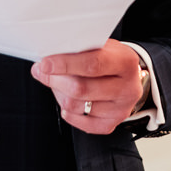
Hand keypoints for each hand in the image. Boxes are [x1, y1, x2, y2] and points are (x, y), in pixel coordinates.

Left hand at [30, 39, 145, 134]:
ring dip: (59, 94)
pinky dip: (68, 113)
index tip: (45, 64)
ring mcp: (121, 109)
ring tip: (58, 84)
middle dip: (55, 80)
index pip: (93, 64)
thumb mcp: (101, 46)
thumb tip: (48, 60)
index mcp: (126, 61)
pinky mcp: (111, 124)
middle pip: (81, 89)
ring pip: (77, 106)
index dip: (65, 64)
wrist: (127, 78)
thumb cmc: (110, 59)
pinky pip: (80, 122)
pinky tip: (68, 100)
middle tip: (42, 72)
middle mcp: (127, 87)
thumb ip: (78, 51)